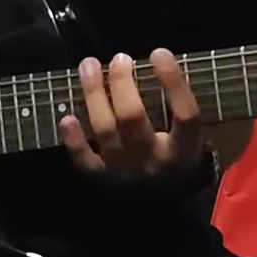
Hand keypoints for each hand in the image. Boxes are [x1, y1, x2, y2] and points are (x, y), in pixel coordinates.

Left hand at [60, 49, 203, 181]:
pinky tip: (67, 118)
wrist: (164, 204)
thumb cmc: (177, 158)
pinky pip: (85, 160)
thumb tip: (156, 60)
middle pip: (132, 116)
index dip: (173, 81)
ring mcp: (126, 171)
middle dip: (121, 82)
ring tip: (89, 66)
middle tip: (119, 58)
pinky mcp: (104, 180)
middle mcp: (154, 160)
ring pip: (105, 129)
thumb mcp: (189, 137)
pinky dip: (75, 140)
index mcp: (184, 149)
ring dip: (94, 94)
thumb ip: (177, 106)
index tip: (159, 53)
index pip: (184, 113)